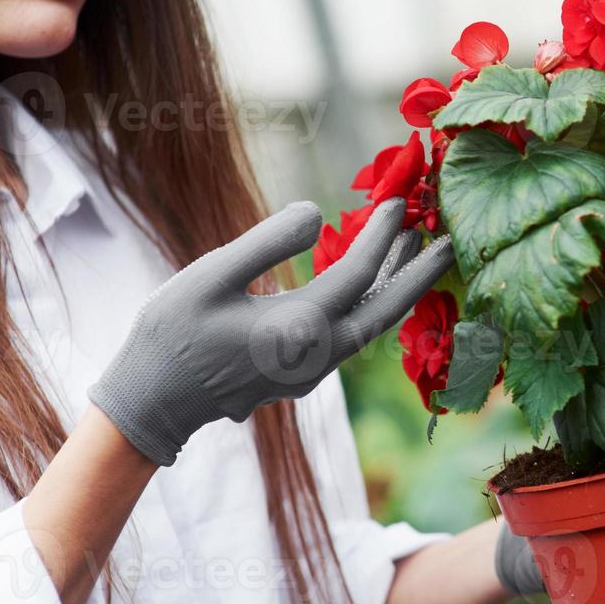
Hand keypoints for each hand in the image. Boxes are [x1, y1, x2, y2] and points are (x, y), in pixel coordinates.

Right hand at [89, 199, 450, 465]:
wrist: (154, 403)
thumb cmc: (172, 335)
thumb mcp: (210, 276)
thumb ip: (266, 243)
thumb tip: (316, 212)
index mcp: (299, 327)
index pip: (357, 273)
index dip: (379, 234)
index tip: (396, 200)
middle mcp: (319, 354)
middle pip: (387, 310)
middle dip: (420, 273)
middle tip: (450, 240)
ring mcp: (315, 370)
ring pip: (372, 325)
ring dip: (396, 287)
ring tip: (415, 249)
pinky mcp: (304, 374)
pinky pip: (352, 334)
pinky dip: (370, 303)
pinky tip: (372, 281)